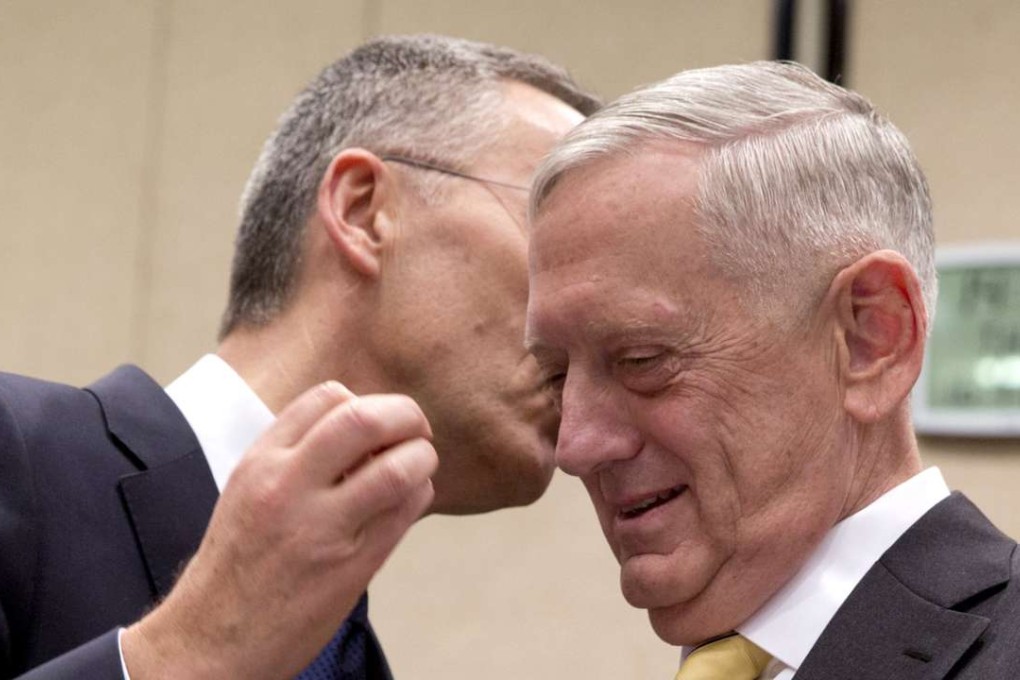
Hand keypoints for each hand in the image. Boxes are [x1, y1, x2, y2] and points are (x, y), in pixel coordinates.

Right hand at [121, 381, 436, 678]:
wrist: (213, 638)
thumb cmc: (239, 562)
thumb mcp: (250, 488)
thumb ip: (297, 452)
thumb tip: (362, 424)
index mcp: (262, 461)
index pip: (329, 396)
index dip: (366, 401)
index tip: (376, 422)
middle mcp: (289, 487)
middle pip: (365, 420)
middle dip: (405, 415)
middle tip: (416, 429)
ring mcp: (322, 528)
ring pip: (398, 468)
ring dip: (421, 457)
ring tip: (419, 463)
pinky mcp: (351, 566)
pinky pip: (405, 512)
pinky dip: (419, 493)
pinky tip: (410, 499)